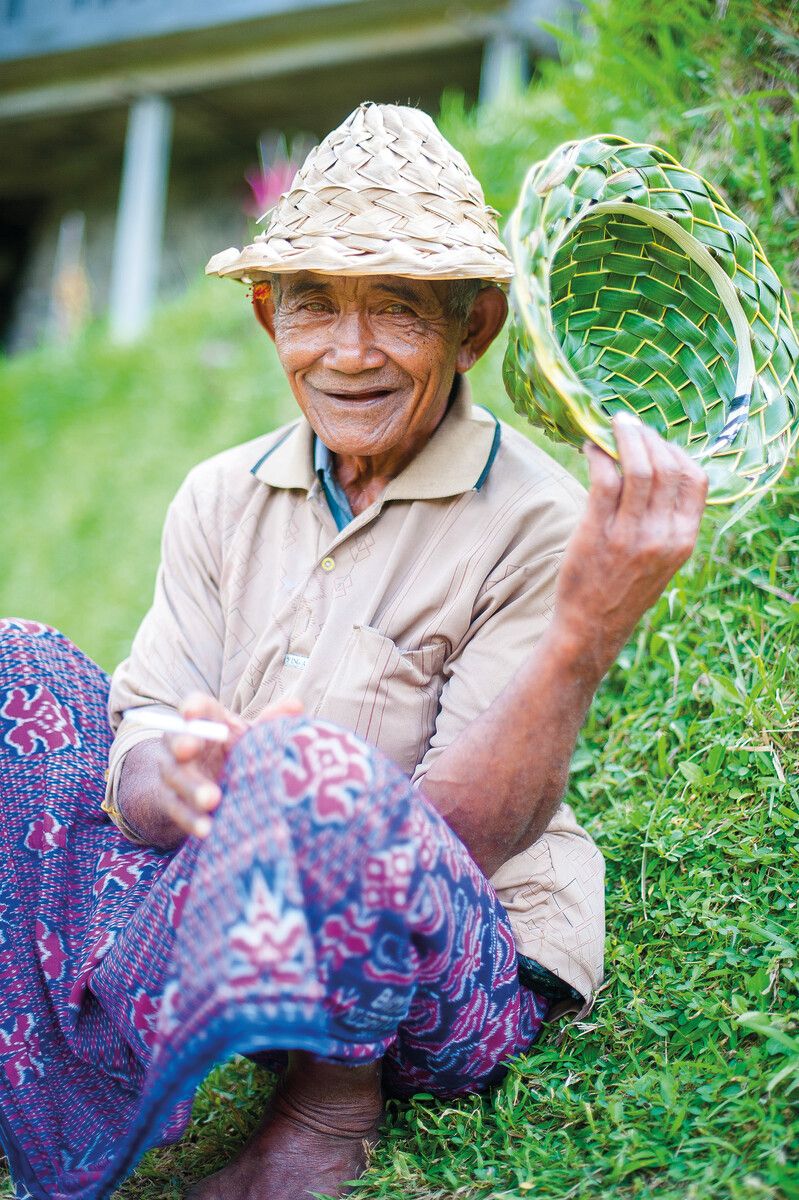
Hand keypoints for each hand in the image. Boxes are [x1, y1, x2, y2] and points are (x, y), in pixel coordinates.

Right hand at [158, 692, 302, 837]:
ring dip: (191, 788)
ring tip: (211, 800)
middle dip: (182, 743)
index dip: (192, 706)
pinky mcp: (170, 802)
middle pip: (177, 739)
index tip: (192, 713)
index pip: (196, 706)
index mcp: (206, 721)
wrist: (209, 791)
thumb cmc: (235, 754)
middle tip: (190, 750)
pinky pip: (176, 810)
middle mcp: (182, 743)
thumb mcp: (250, 738)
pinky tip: (205, 829)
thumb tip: (296, 706)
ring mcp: (172, 773)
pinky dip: (191, 819)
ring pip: (175, 777)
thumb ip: (270, 722)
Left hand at [552, 412, 707, 678]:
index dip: (677, 451)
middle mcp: (663, 535)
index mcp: (683, 539)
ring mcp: (631, 534)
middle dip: (648, 437)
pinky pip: (604, 479)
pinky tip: (589, 448)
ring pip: (638, 467)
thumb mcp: (661, 560)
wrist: (590, 628)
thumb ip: (666, 521)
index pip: (695, 479)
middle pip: (667, 466)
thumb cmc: (621, 591)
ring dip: (624, 438)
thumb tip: (657, 470)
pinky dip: (598, 456)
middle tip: (628, 425)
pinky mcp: (598, 532)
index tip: (657, 440)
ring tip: (611, 425)